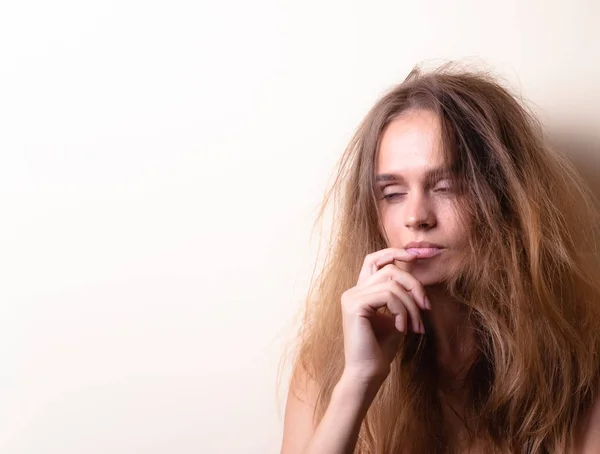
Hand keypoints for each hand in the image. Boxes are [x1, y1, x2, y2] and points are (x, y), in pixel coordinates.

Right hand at [340, 248, 429, 384]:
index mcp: (360, 291)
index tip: (418, 255)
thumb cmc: (382, 348)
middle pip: (390, 269)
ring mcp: (351, 297)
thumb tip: (416, 278)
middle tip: (427, 307)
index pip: (375, 259)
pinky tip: (402, 328)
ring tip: (415, 326)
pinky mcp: (355, 306)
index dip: (395, 252)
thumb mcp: (396, 316)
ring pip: (392, 284)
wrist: (368, 372)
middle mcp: (352, 291)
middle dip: (414, 285)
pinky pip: (388, 295)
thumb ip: (400, 296)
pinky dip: (402, 310)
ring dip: (411, 305)